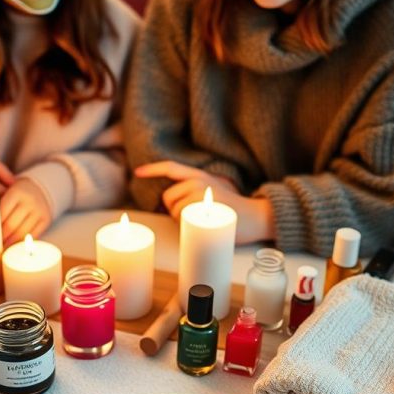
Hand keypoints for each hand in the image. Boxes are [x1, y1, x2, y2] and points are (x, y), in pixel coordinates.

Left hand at [0, 177, 52, 245]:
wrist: (39, 190)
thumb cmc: (17, 193)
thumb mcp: (5, 192)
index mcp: (17, 191)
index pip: (1, 213)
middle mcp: (30, 201)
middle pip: (10, 226)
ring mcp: (40, 211)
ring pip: (21, 234)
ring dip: (7, 244)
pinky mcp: (46, 220)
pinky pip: (31, 237)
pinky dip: (20, 244)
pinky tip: (11, 247)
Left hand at [135, 161, 274, 242]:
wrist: (255, 216)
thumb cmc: (232, 210)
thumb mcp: (214, 191)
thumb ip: (194, 191)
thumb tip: (172, 204)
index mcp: (200, 175)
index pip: (171, 168)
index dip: (153, 169)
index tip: (137, 172)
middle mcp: (199, 180)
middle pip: (168, 197)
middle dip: (172, 210)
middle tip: (192, 218)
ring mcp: (201, 193)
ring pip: (173, 209)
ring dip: (180, 220)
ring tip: (199, 222)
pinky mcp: (202, 206)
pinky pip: (181, 218)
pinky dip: (185, 225)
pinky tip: (199, 226)